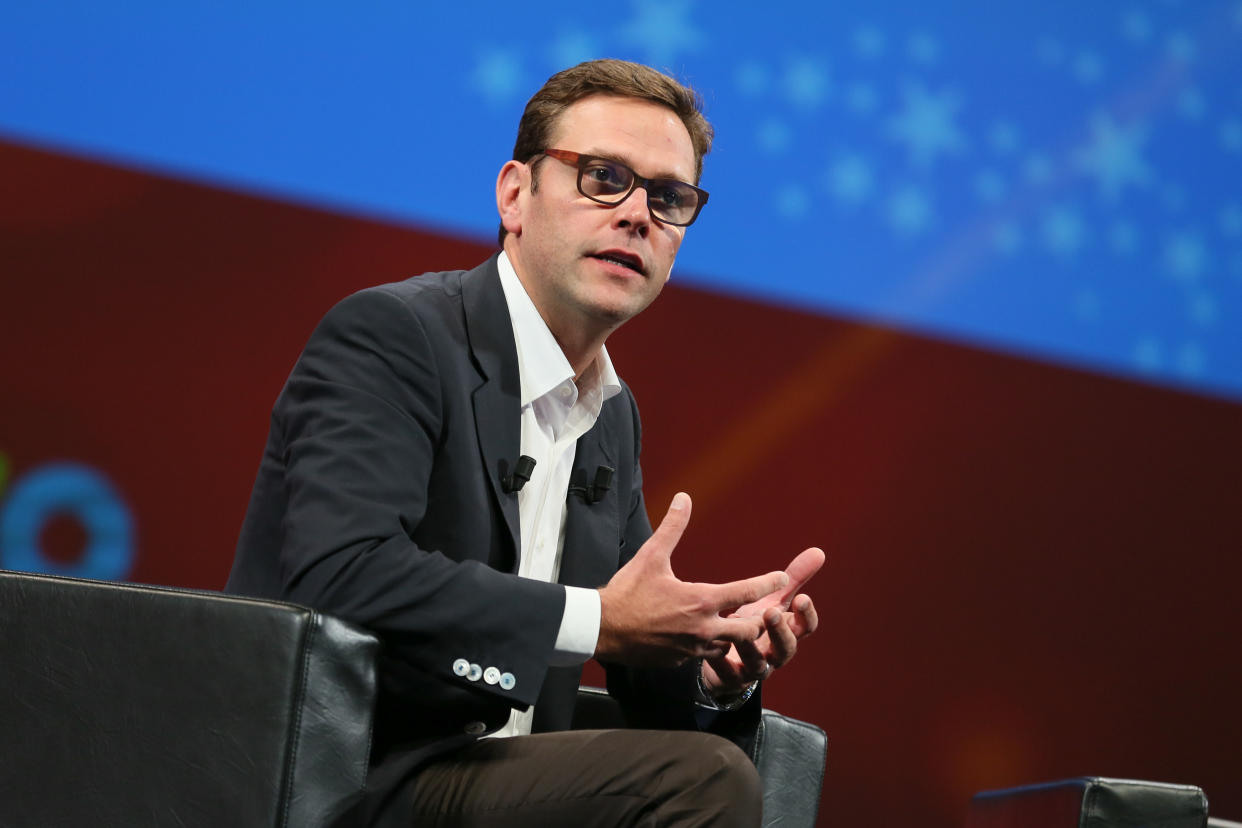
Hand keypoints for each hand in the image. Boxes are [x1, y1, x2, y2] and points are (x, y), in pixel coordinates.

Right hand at [595, 493, 789, 666]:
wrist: (602, 630)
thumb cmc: (627, 592)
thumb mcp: (651, 555)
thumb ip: (672, 527)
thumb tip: (683, 498)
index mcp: (701, 601)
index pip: (746, 592)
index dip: (768, 583)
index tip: (782, 578)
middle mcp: (703, 628)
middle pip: (749, 631)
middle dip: (759, 621)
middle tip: (765, 611)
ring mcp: (693, 648)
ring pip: (729, 647)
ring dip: (736, 637)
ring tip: (738, 625)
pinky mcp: (680, 661)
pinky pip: (706, 656)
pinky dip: (713, 647)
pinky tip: (707, 637)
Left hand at [701, 546, 822, 697]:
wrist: (730, 662)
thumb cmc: (755, 625)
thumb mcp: (775, 602)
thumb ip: (794, 579)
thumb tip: (819, 551)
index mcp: (787, 633)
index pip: (805, 628)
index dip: (806, 615)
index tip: (802, 597)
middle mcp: (775, 654)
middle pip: (786, 648)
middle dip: (780, 631)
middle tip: (771, 612)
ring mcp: (754, 669)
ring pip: (758, 664)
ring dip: (750, 647)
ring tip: (739, 631)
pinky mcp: (731, 679)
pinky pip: (727, 674)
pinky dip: (720, 663)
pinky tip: (712, 651)